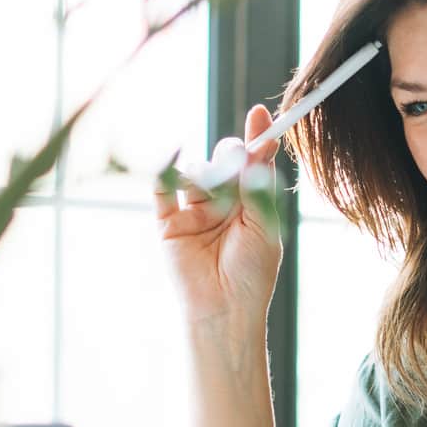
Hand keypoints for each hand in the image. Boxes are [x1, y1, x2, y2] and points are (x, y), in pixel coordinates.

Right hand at [156, 103, 282, 331]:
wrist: (224, 310)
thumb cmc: (251, 273)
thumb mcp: (263, 224)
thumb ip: (258, 184)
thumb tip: (259, 144)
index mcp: (250, 205)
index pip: (252, 164)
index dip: (257, 139)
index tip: (263, 116)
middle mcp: (222, 205)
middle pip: (222, 162)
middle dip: (230, 156)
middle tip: (237, 162)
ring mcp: (194, 213)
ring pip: (196, 173)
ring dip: (206, 173)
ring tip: (215, 193)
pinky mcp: (169, 224)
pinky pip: (162, 191)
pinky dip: (165, 170)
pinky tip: (173, 156)